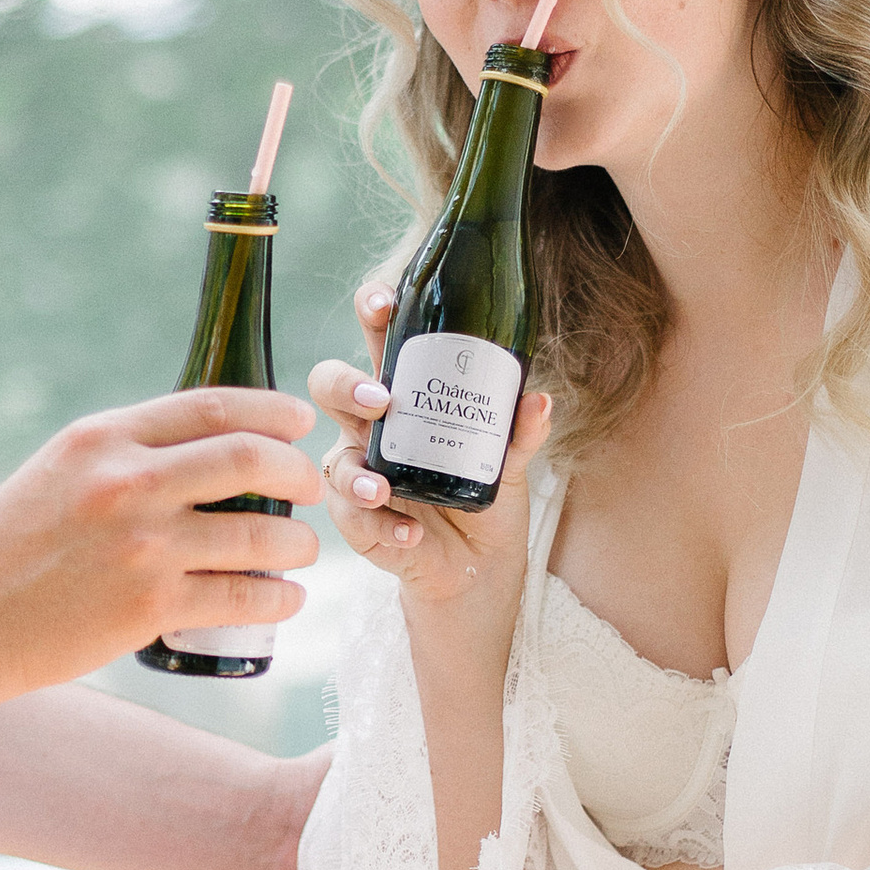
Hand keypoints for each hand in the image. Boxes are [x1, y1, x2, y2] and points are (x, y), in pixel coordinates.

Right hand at [0, 387, 323, 701]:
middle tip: (312, 489)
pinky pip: (243, 596)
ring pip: (260, 533)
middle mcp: (126, 481)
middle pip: (250, 459)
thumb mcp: (55, 473)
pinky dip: (279, 597)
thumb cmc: (0, 549)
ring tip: (302, 553)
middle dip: (299, 473)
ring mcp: (142, 545)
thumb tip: (195, 458)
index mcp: (102, 437)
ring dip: (298, 544)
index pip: (211, 405)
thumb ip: (119, 459)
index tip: (298, 424)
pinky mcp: (150, 606)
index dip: (271, 412)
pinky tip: (286, 599)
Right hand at [307, 284, 551, 620]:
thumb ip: (519, 432)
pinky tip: (410, 532)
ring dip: (355, 474)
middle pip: (330, 386)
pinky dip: (383, 525)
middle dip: (346, 385)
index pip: (380, 339)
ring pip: (333, 459)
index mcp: (405, 392)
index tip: (383, 303)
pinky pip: (354, 517)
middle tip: (381, 400)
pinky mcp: (356, 519)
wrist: (477, 566)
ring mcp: (358, 470)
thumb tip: (538, 401)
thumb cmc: (481, 493)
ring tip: (382, 489)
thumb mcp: (508, 461)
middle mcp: (370, 425)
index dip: (373, 312)